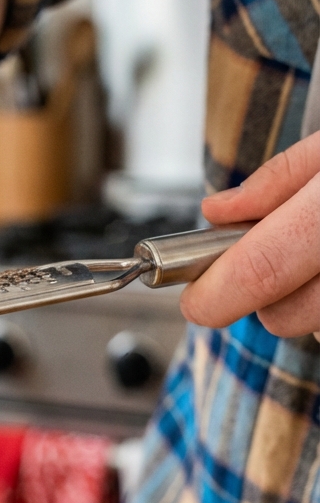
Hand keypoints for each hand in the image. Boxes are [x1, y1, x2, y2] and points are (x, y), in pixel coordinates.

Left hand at [181, 132, 319, 336]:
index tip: (194, 300)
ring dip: (301, 294)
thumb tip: (216, 212)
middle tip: (269, 250)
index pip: (260, 271)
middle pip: (281, 315)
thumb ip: (280, 179)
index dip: (214, 294)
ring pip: (308, 323)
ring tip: (313, 247)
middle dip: (261, 291)